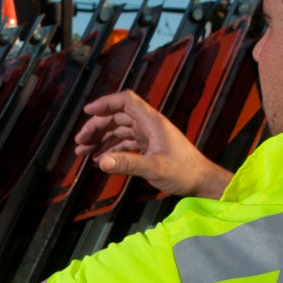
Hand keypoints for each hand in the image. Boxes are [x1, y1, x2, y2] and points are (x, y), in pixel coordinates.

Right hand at [74, 90, 232, 199]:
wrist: (202, 181)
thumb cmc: (184, 172)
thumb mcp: (154, 168)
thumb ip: (127, 164)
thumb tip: (101, 161)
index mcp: (151, 121)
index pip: (125, 101)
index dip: (105, 103)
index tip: (87, 112)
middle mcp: (148, 125)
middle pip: (117, 117)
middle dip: (97, 127)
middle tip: (80, 142)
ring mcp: (148, 136)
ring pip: (119, 131)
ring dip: (101, 139)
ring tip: (82, 151)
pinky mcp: (149, 148)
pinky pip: (125, 144)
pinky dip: (111, 149)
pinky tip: (100, 159)